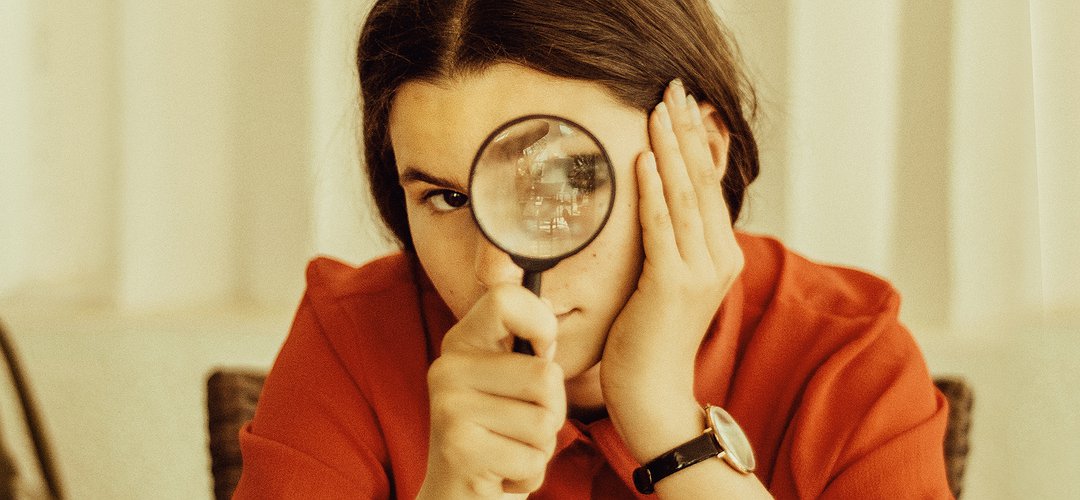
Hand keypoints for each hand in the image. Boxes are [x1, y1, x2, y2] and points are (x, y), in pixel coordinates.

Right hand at [419, 285, 566, 498]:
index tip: (542, 353)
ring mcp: (449, 409)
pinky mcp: (459, 450)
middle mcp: (448, 369)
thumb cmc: (496, 438)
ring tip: (510, 450)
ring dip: (541, 447)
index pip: (506, 299)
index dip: (541, 323)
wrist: (455, 499)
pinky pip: (534, 460)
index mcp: (462, 343)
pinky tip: (501, 475)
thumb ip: (526, 346)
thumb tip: (548, 305)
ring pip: (545, 420)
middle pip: (545, 374)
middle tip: (523, 427)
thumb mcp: (508, 385)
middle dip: (553, 411)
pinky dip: (529, 476)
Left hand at [600, 79, 744, 461]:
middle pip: (702, 182)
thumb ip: (674, 245)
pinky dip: (652, 191)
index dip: (695, 143)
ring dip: (669, 149)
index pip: (709, 188)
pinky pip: (662, 227)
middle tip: (673, 90)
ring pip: (684, 197)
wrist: (654, 393)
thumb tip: (660, 203)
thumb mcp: (671, 283)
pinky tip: (642, 160)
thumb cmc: (651, 339)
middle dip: (685, 132)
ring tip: (658, 110)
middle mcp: (720, 259)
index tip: (682, 106)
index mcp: (723, 255)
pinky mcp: (673, 285)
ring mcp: (700, 272)